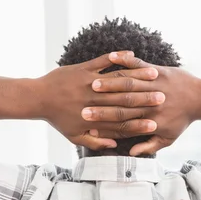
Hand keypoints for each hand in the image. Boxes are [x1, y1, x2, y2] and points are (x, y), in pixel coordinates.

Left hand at [38, 51, 165, 149]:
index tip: (155, 124)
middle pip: (124, 100)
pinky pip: (103, 61)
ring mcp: (89, 82)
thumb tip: (114, 145)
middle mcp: (94, 100)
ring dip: (137, 76)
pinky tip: (130, 54)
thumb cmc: (57, 118)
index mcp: (94, 118)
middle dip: (145, 99)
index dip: (139, 124)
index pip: (121, 123)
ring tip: (154, 74)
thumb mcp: (75, 136)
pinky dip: (117, 57)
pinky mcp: (83, 69)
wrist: (37, 98)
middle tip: (163, 98)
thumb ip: (95, 141)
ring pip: (117, 79)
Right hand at [83, 52, 200, 154]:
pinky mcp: (158, 71)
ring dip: (109, 83)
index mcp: (151, 119)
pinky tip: (111, 58)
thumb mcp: (168, 137)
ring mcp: (154, 84)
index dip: (105, 123)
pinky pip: (139, 64)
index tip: (88, 123)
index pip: (122, 122)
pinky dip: (125, 60)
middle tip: (82, 104)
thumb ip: (149, 145)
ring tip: (92, 83)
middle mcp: (151, 102)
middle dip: (101, 104)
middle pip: (121, 103)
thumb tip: (132, 152)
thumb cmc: (182, 119)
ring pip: (128, 83)